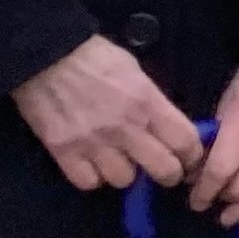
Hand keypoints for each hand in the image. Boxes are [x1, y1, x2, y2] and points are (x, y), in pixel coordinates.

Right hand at [12, 35, 206, 192]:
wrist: (45, 55)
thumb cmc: (94, 57)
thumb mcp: (136, 72)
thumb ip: (153, 102)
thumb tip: (167, 126)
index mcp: (147, 102)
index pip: (186, 141)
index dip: (193, 155)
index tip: (190, 159)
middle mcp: (125, 127)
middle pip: (164, 170)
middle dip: (169, 174)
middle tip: (162, 169)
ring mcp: (94, 142)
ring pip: (124, 180)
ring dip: (125, 173)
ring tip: (119, 160)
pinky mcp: (63, 151)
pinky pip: (88, 182)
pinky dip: (92, 177)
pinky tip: (92, 164)